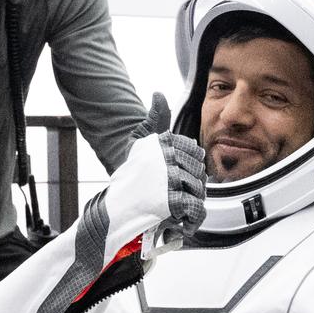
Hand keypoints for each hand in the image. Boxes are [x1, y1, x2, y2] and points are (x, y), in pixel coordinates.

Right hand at [129, 92, 206, 240]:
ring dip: (194, 198)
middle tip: (181, 190)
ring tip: (181, 204)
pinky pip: (195, 207)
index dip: (191, 162)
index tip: (181, 171)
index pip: (194, 150)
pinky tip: (184, 218)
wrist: (115, 199)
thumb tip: (158, 94)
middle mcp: (167, 159)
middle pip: (199, 170)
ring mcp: (169, 180)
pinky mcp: (171, 201)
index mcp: (163, 144)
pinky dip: (193, 216)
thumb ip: (155, 117)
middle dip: (194, 181)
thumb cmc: (132, 168)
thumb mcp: (141, 139)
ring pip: (198, 188)